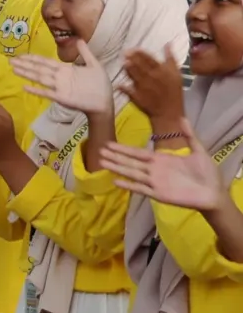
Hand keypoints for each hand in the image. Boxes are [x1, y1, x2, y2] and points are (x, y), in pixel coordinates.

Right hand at [14, 46, 115, 119]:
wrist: (105, 101)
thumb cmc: (100, 84)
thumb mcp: (94, 65)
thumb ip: (85, 53)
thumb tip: (79, 39)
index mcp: (65, 69)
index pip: (45, 62)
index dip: (33, 58)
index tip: (21, 55)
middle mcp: (59, 77)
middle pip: (39, 69)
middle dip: (25, 64)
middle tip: (10, 60)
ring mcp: (59, 87)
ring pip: (40, 78)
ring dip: (27, 73)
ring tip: (14, 69)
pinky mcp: (61, 97)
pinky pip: (46, 93)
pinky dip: (36, 90)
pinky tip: (25, 87)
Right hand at [95, 139, 239, 212]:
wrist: (214, 193)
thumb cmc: (207, 173)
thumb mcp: (198, 151)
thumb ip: (189, 135)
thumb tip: (182, 118)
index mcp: (161, 160)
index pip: (138, 153)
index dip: (124, 148)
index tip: (109, 143)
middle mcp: (154, 170)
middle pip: (130, 162)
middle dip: (115, 156)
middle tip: (99, 150)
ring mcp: (155, 182)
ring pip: (132, 173)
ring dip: (117, 168)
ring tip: (102, 162)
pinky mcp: (158, 194)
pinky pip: (140, 189)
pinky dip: (129, 185)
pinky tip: (116, 181)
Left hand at [122, 46, 188, 138]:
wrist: (170, 113)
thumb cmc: (174, 92)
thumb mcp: (176, 73)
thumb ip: (170, 58)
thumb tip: (167, 44)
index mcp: (162, 71)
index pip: (149, 59)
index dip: (140, 53)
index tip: (132, 49)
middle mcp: (152, 77)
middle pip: (140, 66)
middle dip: (132, 58)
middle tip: (124, 53)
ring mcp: (144, 87)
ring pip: (134, 76)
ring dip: (128, 69)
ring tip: (123, 63)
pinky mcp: (137, 97)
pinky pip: (128, 91)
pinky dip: (123, 87)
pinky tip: (118, 84)